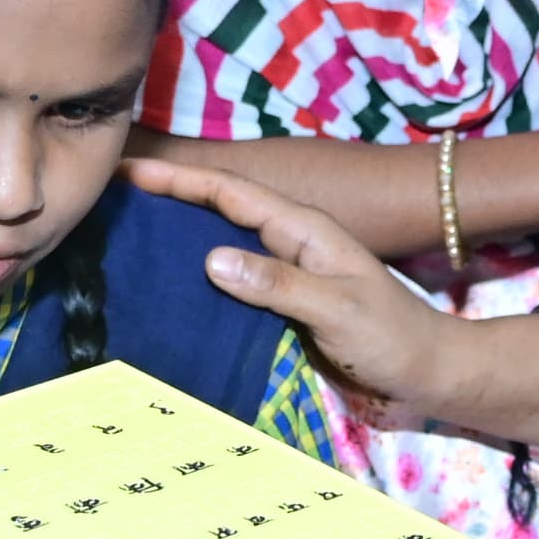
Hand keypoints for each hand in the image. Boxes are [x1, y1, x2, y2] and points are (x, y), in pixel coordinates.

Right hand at [129, 156, 467, 413]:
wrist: (426, 370)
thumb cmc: (390, 336)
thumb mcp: (335, 309)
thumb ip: (277, 283)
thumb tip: (210, 259)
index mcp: (304, 230)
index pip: (232, 192)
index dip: (180, 178)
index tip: (130, 168)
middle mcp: (290, 243)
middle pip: (219, 210)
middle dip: (169, 198)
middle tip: (111, 197)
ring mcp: (285, 273)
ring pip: (222, 244)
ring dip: (178, 237)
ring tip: (125, 236)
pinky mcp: (283, 304)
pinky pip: (233, 281)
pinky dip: (198, 277)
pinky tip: (169, 288)